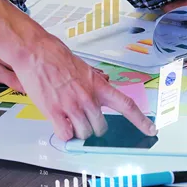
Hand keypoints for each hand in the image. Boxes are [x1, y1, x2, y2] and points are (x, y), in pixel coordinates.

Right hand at [12, 32, 155, 140]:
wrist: (35, 52)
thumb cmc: (56, 57)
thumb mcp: (84, 68)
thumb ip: (95, 81)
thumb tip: (105, 84)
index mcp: (99, 86)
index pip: (127, 105)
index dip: (141, 120)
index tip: (151, 129)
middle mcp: (89, 97)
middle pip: (101, 127)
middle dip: (93, 128)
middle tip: (82, 119)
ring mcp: (73, 106)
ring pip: (84, 133)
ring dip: (77, 130)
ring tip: (67, 117)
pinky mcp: (55, 112)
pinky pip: (66, 134)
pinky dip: (64, 133)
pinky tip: (60, 123)